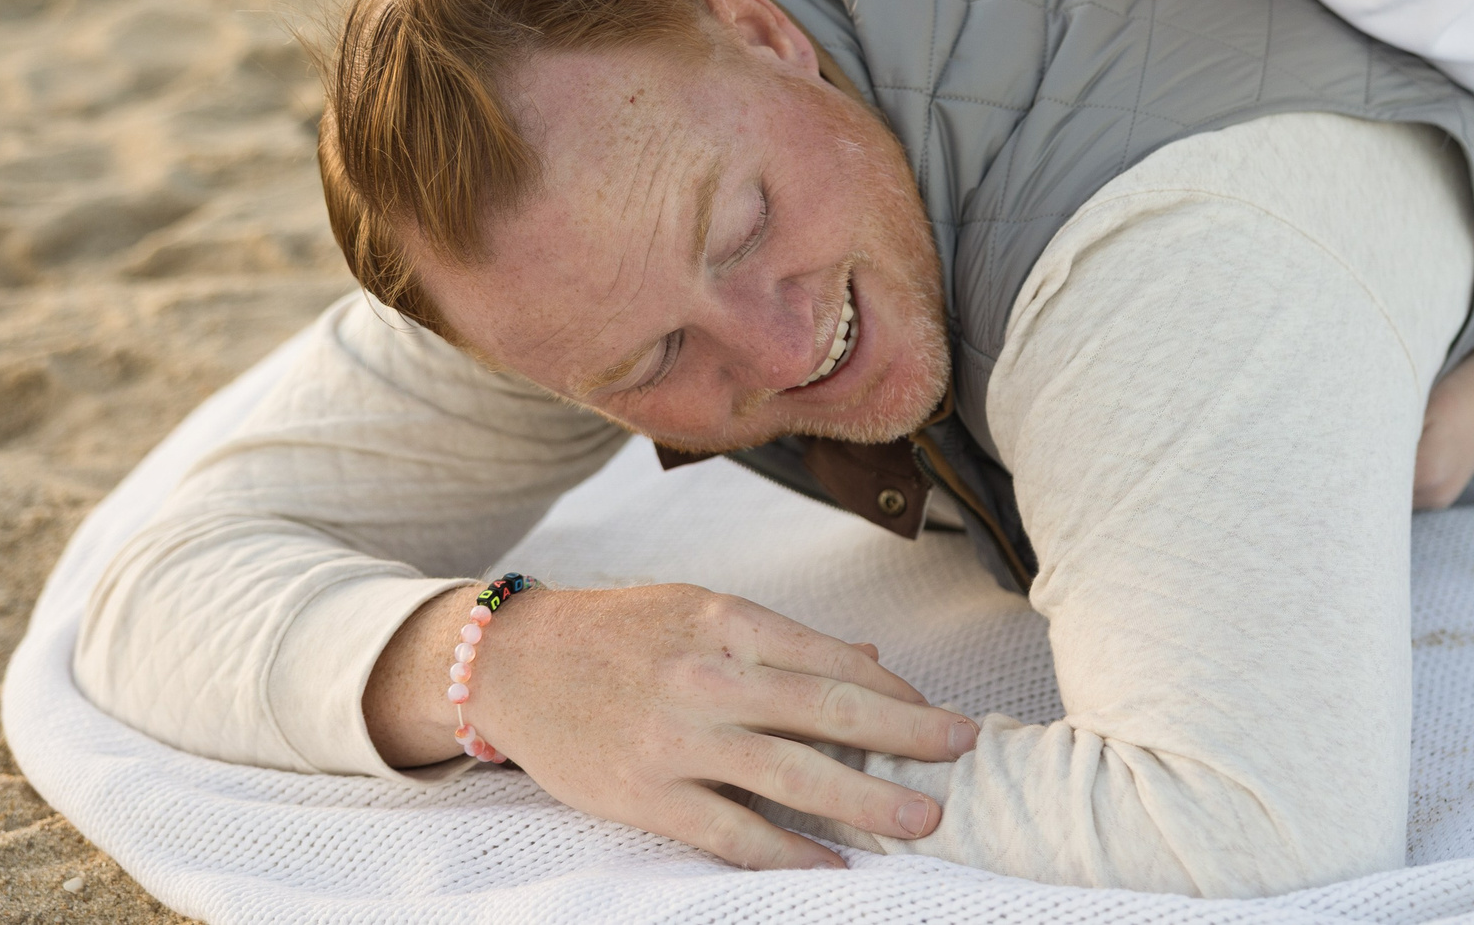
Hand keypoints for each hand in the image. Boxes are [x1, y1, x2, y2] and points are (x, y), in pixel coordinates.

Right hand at [363, 583, 978, 869]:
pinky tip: (833, 865)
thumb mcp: (700, 609)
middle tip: (962, 753)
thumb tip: (869, 656)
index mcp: (726, 619)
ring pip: (792, 774)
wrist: (511, 663)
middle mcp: (707, 675)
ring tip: (921, 819)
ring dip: (866, 801)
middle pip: (828, 710)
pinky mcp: (645, 794)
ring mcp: (676, 738)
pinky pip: (732, 832)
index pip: (832, 657)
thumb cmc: (618, 633)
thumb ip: (782, 639)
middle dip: (906, 735)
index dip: (894, 688)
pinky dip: (788, 851)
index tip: (937, 712)